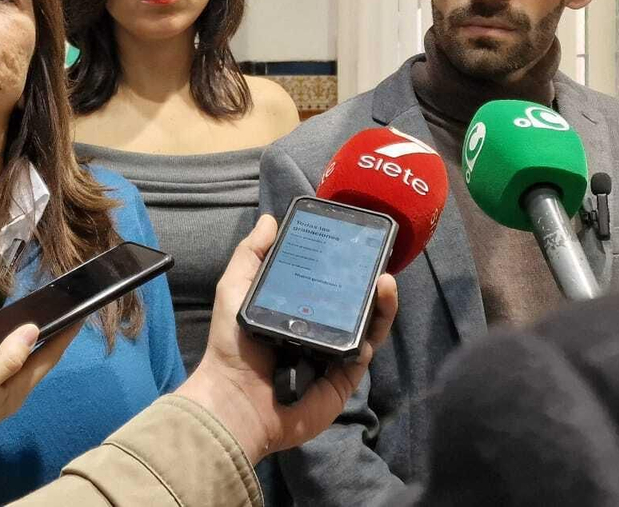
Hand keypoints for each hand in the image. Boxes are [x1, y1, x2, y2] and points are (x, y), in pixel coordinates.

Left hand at [174, 214, 399, 463]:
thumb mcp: (235, 290)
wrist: (235, 399)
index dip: (338, 265)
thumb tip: (271, 219)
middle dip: (367, 281)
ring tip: (385, 280)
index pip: (323, 284)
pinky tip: (377, 308)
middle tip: (376, 258)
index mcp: (293, 312)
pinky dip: (374, 330)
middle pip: (350, 303)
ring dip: (381, 303)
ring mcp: (332, 355)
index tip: (351, 242)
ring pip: (366, 326)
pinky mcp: (343, 378)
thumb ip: (252, 255)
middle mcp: (316, 331)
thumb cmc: (232, 345)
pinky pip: (364, 351)